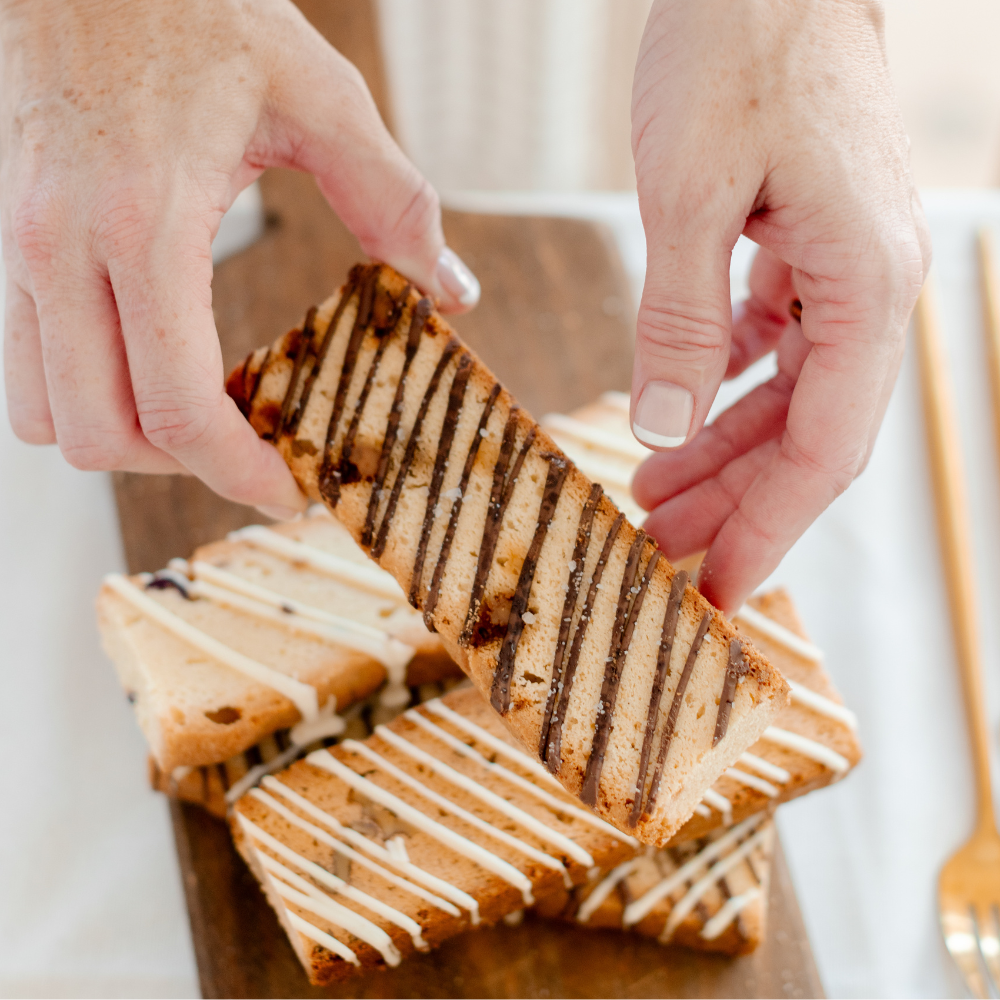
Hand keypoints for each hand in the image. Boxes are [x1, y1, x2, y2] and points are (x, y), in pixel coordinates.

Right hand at [1, 0, 478, 517]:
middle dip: (187, 468)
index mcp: (147, 221)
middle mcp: (62, 248)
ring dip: (129, 440)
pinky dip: (86, 398)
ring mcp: (18, 250)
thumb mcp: (322, 97)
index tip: (288, 487)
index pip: (175, 404)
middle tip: (257, 456)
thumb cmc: (197, 10)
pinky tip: (149, 371)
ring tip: (204, 418)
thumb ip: (395, 202)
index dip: (236, 470)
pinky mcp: (4, 246)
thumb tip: (449, 291)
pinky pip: (24, 370)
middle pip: (102, 436)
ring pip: (47, 418)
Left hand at [628, 0, 929, 611]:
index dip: (768, 527)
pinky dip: (722, 386)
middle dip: (734, 504)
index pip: (824, 449)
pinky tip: (678, 409)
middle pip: (805, 436)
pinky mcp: (805, 246)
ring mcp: (841, 268)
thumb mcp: (690, 194)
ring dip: (720, 452)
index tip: (719, 587)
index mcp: (865, 287)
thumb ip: (680, 320)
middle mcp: (869, 289)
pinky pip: (770, 343)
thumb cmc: (740, 49)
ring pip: (786, 397)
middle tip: (661, 554)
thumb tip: (668, 430)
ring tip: (651, 497)